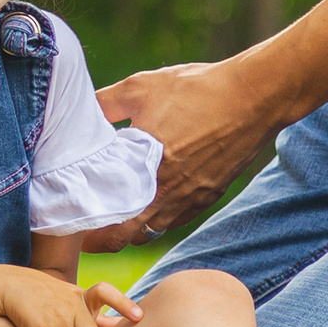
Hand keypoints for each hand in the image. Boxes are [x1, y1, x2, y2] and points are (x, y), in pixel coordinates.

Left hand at [94, 57, 287, 235]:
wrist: (254, 96)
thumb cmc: (196, 90)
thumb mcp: (140, 88)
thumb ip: (104, 104)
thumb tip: (78, 115)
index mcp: (148, 172)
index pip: (114, 225)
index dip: (91, 233)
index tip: (74, 227)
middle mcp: (171, 194)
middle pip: (131, 237)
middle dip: (107, 238)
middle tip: (88, 230)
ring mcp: (193, 198)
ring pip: (154, 230)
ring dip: (133, 228)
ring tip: (114, 214)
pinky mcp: (210, 195)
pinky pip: (177, 218)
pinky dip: (159, 217)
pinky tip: (149, 201)